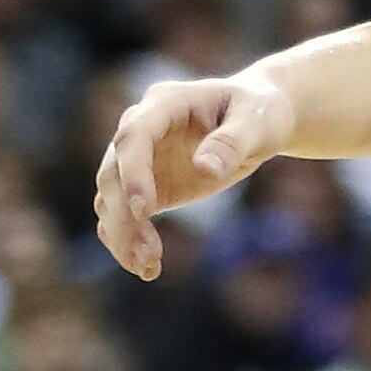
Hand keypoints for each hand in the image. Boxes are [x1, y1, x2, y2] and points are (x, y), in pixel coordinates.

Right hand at [93, 74, 296, 280]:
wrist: (259, 119)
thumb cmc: (260, 112)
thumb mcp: (257, 122)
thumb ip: (232, 142)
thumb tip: (205, 169)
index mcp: (165, 102)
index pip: (134, 136)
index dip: (133, 173)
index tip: (143, 210)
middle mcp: (142, 128)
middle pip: (112, 172)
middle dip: (125, 215)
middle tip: (149, 253)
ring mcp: (139, 158)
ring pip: (110, 198)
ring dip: (122, 235)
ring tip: (148, 266)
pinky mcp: (144, 185)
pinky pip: (121, 215)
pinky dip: (126, 241)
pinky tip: (146, 267)